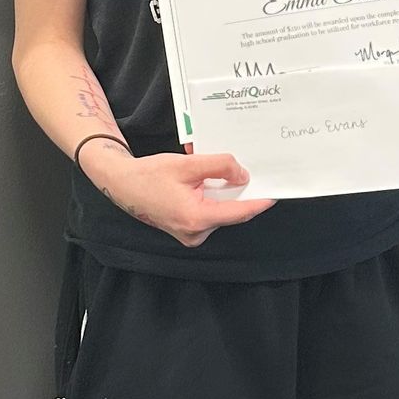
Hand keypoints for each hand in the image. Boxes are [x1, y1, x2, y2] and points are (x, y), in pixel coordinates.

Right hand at [79, 145, 273, 246]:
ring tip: (207, 169)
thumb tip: (243, 175)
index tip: (276, 193)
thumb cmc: (150, 175)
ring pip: (220, 210)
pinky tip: (200, 180)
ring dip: (220, 190)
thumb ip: (219, 167)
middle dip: (235, 188)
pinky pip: (209, 212)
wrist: (122, 184)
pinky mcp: (188, 230)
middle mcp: (196, 232)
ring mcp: (191, 234)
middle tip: (239, 168)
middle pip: (230, 210)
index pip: (239, 211)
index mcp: (197, 218)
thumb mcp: (188, 164)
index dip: (259, 202)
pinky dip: (210, 196)